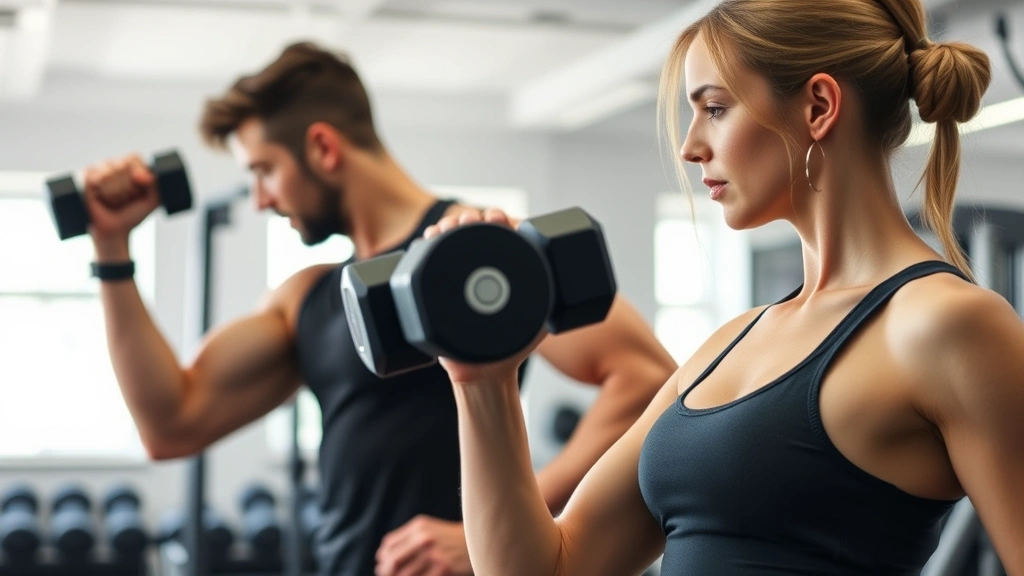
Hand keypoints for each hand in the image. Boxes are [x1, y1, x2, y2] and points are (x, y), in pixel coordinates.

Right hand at [82, 154, 160, 248]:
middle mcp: (116, 167)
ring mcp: (101, 171)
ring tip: (115, 201)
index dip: (138, 170)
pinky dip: (100, 190)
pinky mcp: (86, 178)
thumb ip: (156, 185)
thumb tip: (139, 175)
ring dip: (114, 192)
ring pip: (108, 172)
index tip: (140, 186)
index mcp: (134, 168)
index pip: (134, 157)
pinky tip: (101, 198)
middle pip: (121, 165)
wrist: (114, 231)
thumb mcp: (152, 202)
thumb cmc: (133, 216)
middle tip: (126, 199)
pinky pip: (93, 176)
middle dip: (127, 187)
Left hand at [375, 516, 472, 575]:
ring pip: (404, 574)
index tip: (382, 564)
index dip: (382, 558)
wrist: (476, 541)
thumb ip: (406, 537)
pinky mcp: (443, 569)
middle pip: (393, 561)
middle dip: (385, 571)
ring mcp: (434, 555)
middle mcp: (425, 539)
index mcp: (418, 527)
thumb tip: (382, 554)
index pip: (389, 545)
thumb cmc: (447, 537)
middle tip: (385, 575)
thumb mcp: (426, 528)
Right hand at [422, 208, 545, 386]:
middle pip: (473, 234)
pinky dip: (426, 245)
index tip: (497, 218)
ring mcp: (459, 278)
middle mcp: (482, 269)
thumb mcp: (537, 317)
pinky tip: (427, 238)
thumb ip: (547, 297)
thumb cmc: (514, 345)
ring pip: (450, 243)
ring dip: (446, 228)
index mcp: (506, 269)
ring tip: (445, 228)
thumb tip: (559, 278)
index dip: (498, 220)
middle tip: (467, 222)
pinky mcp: (436, 290)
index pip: (502, 234)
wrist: (484, 372)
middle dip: (468, 221)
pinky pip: (428, 262)